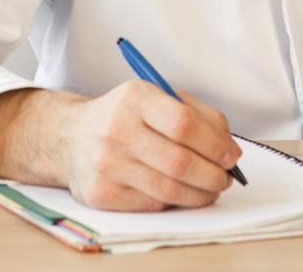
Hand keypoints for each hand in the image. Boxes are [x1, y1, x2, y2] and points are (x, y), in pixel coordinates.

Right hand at [0, 80, 241, 210]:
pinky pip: (151, 204)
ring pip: (168, 188)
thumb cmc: (126, 116)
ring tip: (211, 190)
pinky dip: (174, 202)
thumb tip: (229, 149)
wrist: (71, 137)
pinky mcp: (101, 192)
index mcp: (136, 97)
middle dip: (212, 175)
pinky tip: (181, 194)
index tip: (231, 156)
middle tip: (226, 179)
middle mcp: (117, 129)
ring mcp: (106, 163)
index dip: (214, 144)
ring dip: (199, 194)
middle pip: (179, 161)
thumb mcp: (158, 98)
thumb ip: (199, 115)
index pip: (184, 123)